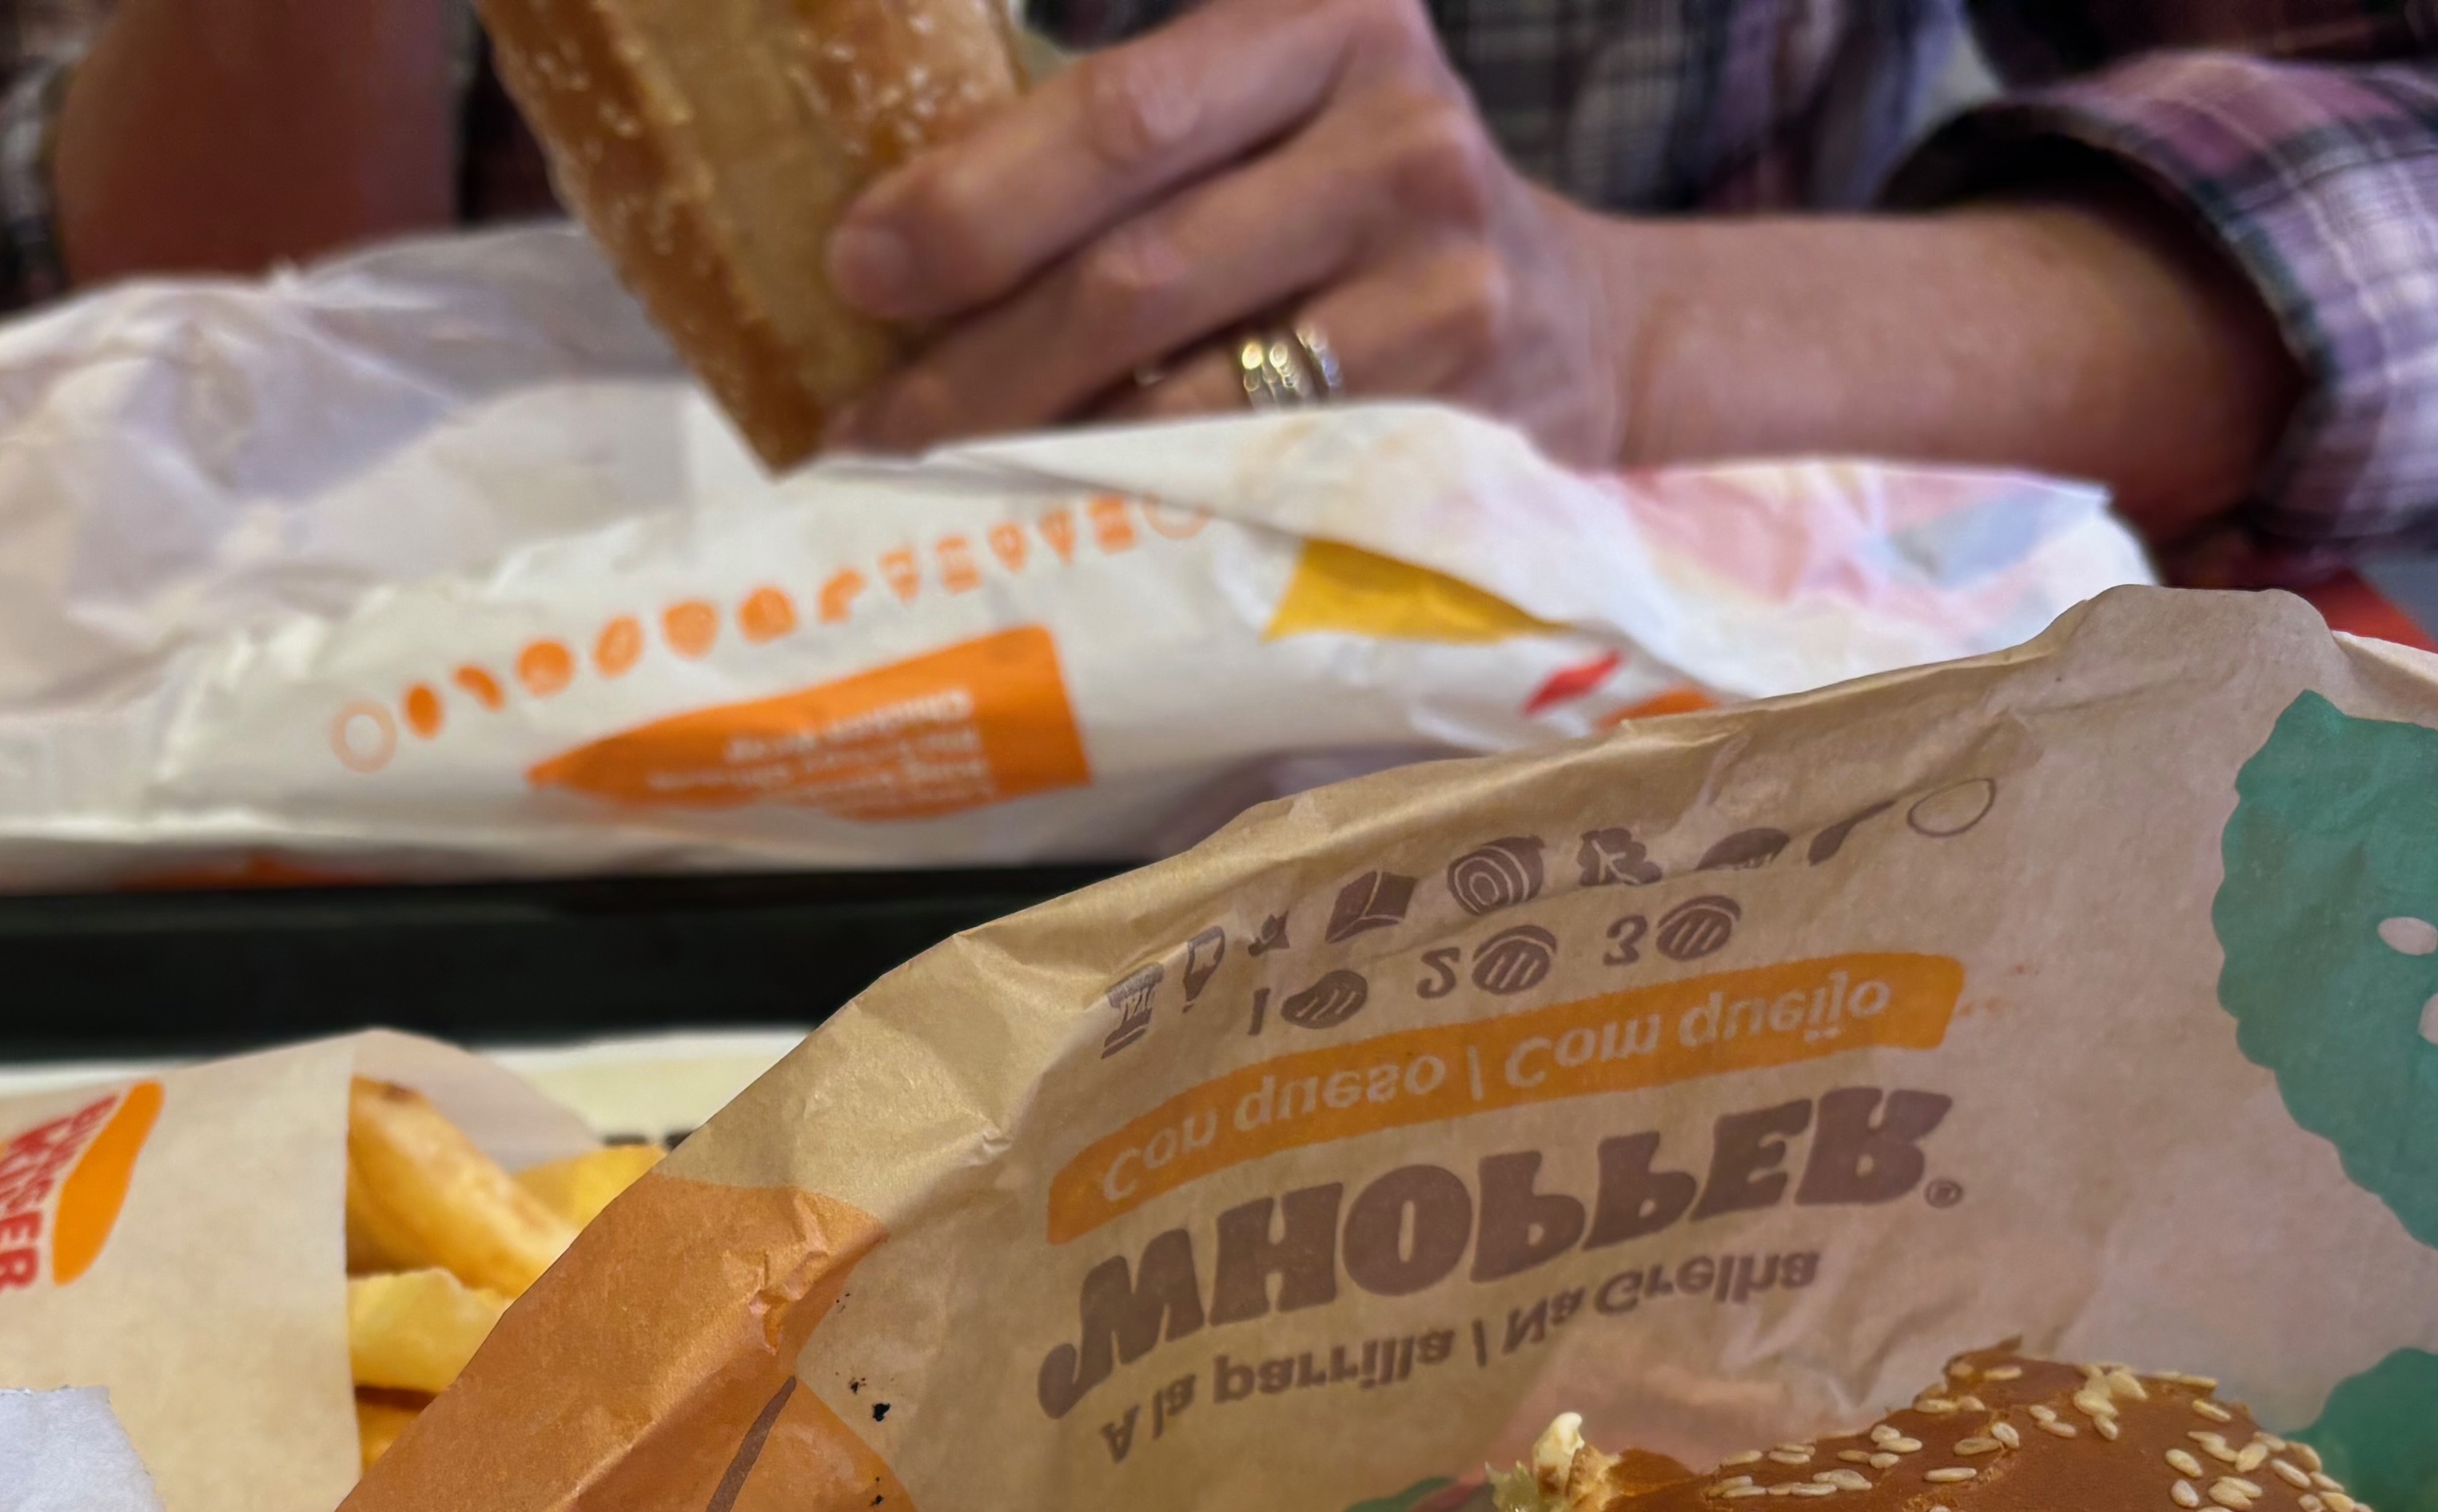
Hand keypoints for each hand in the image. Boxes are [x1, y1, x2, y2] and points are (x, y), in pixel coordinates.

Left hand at [821, 0, 1627, 462]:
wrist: (1577, 323)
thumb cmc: (1357, 212)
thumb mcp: (1278, 109)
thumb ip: (1137, 142)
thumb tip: (899, 241)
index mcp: (1329, 20)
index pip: (1122, 115)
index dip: (975, 201)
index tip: (860, 268)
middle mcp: (1400, 136)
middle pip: (1137, 270)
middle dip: (976, 366)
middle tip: (869, 431)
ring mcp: (1446, 284)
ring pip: (1189, 400)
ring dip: (1040, 464)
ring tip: (937, 498)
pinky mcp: (1463, 417)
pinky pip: (1257, 486)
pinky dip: (1143, 518)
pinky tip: (1063, 535)